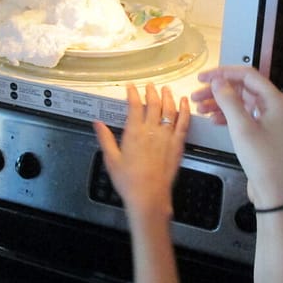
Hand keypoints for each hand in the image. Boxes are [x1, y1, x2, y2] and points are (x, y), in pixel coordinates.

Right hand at [94, 83, 189, 222]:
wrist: (149, 196)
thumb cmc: (128, 181)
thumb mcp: (111, 159)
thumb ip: (105, 138)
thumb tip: (97, 123)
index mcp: (134, 132)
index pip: (134, 105)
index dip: (133, 93)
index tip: (131, 87)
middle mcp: (151, 131)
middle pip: (153, 104)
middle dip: (151, 91)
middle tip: (149, 85)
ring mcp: (167, 136)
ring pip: (169, 110)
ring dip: (167, 97)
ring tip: (166, 89)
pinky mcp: (178, 144)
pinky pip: (184, 123)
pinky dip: (185, 110)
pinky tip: (184, 102)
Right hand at [191, 66, 282, 209]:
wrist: (277, 192)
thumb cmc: (264, 160)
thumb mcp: (242, 128)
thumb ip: (229, 101)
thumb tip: (218, 82)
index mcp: (275, 100)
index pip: (247, 75)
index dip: (223, 73)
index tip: (203, 78)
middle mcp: (274, 107)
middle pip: (243, 88)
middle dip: (219, 90)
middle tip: (196, 95)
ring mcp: (270, 120)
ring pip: (241, 103)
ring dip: (221, 103)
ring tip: (200, 109)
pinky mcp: (264, 133)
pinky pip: (244, 116)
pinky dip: (228, 116)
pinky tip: (214, 120)